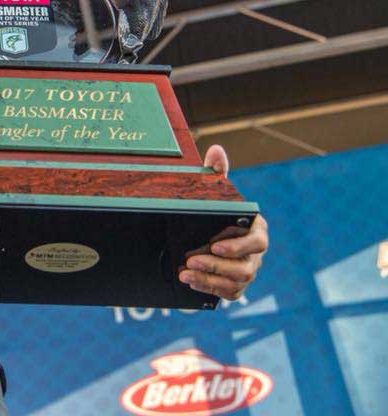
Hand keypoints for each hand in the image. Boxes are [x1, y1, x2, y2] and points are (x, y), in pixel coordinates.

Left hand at [178, 145, 269, 299]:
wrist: (206, 235)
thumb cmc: (215, 212)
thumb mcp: (215, 192)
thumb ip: (216, 173)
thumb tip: (216, 150)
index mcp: (256, 229)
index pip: (258, 241)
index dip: (239, 246)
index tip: (215, 246)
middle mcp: (255, 253)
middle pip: (246, 266)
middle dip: (217, 266)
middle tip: (190, 260)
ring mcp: (248, 271)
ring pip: (237, 283)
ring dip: (210, 279)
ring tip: (185, 274)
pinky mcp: (236, 286)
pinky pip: (229, 293)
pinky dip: (210, 289)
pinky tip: (191, 283)